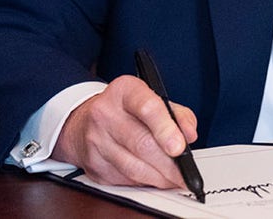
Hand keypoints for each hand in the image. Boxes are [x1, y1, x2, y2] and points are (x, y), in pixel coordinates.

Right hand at [52, 74, 198, 186]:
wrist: (83, 122)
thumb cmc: (125, 110)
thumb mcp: (152, 100)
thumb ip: (177, 114)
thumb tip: (190, 135)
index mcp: (124, 91)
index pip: (147, 107)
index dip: (166, 129)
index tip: (180, 147)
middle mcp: (105, 113)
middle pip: (142, 143)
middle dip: (169, 164)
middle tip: (185, 174)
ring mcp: (96, 141)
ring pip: (134, 168)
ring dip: (159, 178)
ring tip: (174, 180)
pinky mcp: (93, 165)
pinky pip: (124, 180)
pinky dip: (144, 182)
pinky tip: (153, 178)